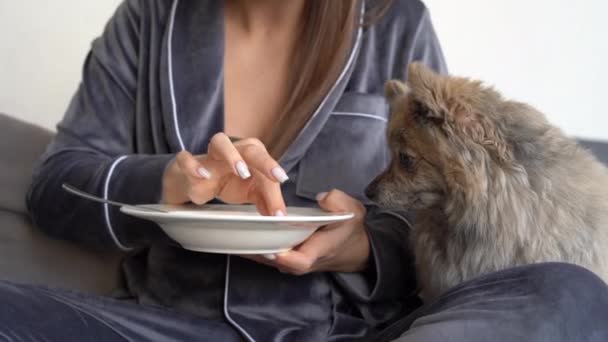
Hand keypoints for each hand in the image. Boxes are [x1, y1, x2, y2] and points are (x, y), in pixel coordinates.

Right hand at [162, 133, 287, 214]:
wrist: (193, 182)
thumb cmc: (227, 182)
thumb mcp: (249, 193)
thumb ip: (266, 201)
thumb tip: (280, 214)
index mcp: (251, 155)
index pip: (266, 166)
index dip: (275, 177)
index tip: (283, 188)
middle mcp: (234, 150)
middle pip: (251, 149)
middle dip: (264, 161)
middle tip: (276, 176)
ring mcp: (210, 155)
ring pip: (220, 142)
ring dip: (232, 155)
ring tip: (242, 172)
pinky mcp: (188, 163)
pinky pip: (187, 158)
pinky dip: (194, 166)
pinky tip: (203, 176)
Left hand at [246, 189, 369, 273]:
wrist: (353, 248)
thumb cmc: (350, 228)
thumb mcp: (353, 211)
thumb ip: (338, 203)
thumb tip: (322, 197)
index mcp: (319, 250)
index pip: (300, 260)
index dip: (285, 257)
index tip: (270, 249)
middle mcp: (303, 260)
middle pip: (276, 263)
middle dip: (257, 253)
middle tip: (236, 240)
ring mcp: (293, 262)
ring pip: (268, 261)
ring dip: (250, 251)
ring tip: (227, 239)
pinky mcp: (287, 259)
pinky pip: (268, 256)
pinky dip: (253, 248)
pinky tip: (235, 238)